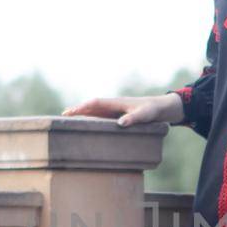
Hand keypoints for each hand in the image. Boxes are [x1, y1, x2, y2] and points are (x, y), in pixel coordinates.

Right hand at [61, 93, 182, 126]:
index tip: (71, 112)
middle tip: (63, 115)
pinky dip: (92, 117)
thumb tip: (120, 124)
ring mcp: (116, 109)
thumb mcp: (145, 115)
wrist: (163, 108)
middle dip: (78, 109)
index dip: (83, 107)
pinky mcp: (119, 114)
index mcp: (117, 102)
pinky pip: (102, 115)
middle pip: (92, 105)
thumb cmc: (154, 111)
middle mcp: (114, 104)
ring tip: (70, 118)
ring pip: (96, 110)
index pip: (96, 103)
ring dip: (83, 113)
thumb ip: (133, 119)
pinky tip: (87, 123)